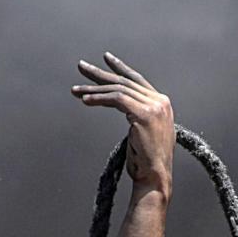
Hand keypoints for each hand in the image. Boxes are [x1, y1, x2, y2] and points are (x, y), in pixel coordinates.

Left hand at [72, 52, 173, 196]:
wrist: (155, 177)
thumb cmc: (146, 162)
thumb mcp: (144, 133)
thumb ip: (139, 116)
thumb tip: (127, 110)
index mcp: (162, 104)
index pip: (137, 80)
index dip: (119, 69)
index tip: (106, 59)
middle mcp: (160, 102)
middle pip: (125, 82)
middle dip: (100, 75)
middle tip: (81, 67)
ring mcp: (154, 107)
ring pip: (118, 90)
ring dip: (94, 89)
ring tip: (75, 90)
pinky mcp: (144, 115)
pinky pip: (117, 100)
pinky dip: (99, 99)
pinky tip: (85, 100)